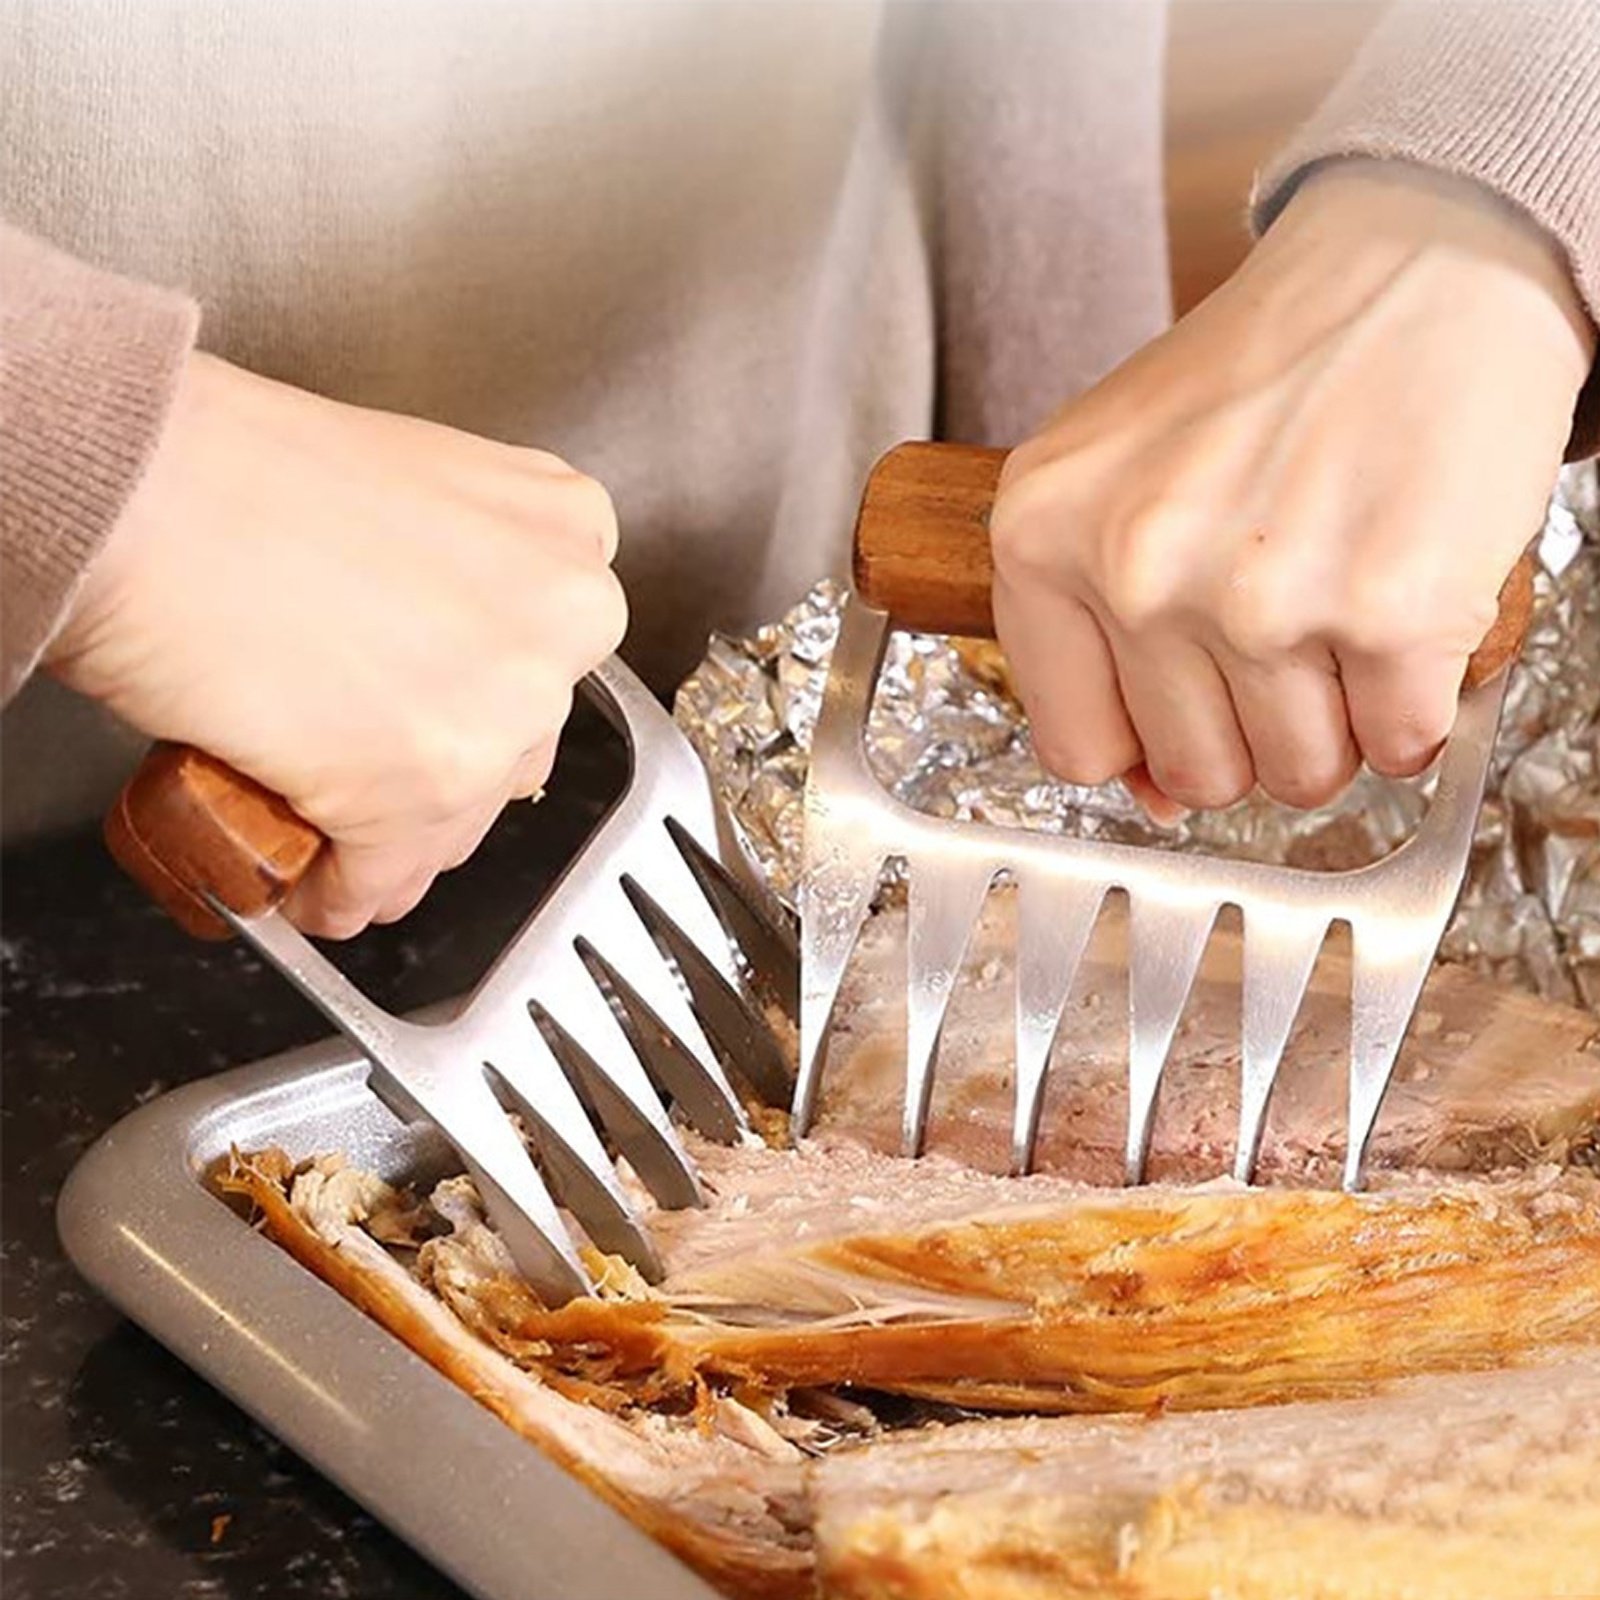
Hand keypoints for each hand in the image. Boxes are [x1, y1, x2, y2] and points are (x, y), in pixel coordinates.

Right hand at [48, 352, 625, 936]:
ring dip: (391, 840)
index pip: (546, 653)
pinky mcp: (427, 793)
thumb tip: (430, 657)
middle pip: (512, 745)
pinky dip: (337, 894)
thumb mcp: (409, 487)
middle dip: (440, 770)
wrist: (141, 495)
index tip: (436, 707)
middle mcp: (565, 619)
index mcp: (568, 529)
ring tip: (325, 824)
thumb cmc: (235, 473)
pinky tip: (306, 886)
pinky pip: (383, 880)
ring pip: (454, 824)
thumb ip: (455, 573)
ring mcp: (507, 711)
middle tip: (364, 765)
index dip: (477, 692)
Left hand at [991, 160, 1594, 814]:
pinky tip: (1404, 618)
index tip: (1187, 703)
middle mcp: (1135, 571)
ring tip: (1342, 613)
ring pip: (1298, 776)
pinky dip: (1417, 708)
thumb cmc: (1266, 379)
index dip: (1146, 742)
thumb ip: (1100, 640)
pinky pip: (1401, 747)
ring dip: (1338, 723)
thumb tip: (1152, 798)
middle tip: (1284, 636)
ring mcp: (1258, 598)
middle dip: (1251, 732)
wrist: (1415, 271)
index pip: (1077, 746)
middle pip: (1196, 773)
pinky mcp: (1389, 611)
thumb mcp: (1120, 483)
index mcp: (1040, 535)